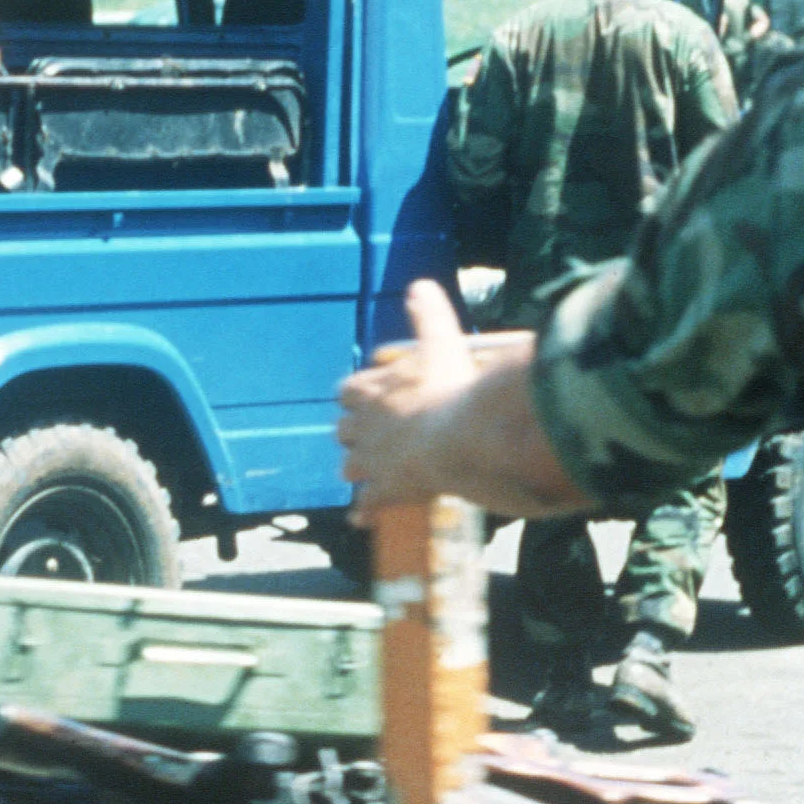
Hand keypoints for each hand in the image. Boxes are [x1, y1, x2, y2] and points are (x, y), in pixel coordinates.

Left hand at [336, 280, 477, 522]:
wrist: (459, 438)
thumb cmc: (449, 386)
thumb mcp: (440, 341)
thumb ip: (428, 315)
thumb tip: (421, 285)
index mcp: (369, 391)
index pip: (348, 391)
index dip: (357, 395)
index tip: (364, 397)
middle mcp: (362, 427)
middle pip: (344, 430)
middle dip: (354, 432)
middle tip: (368, 435)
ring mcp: (371, 462)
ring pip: (349, 467)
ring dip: (356, 468)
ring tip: (365, 472)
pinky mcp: (385, 492)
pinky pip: (367, 505)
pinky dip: (363, 511)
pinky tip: (360, 519)